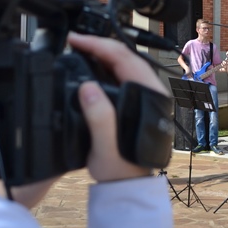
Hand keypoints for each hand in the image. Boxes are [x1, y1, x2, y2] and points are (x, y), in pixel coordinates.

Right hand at [67, 33, 164, 182]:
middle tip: (74, 42)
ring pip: (126, 63)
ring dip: (103, 54)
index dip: (98, 45)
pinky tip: (93, 67)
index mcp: (150, 96)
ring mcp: (148, 95)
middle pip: (126, 56)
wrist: (128, 186)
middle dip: (99, 45)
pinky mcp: (141, 100)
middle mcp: (153, 92)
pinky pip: (124, 74)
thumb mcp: (106, 147)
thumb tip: (88, 87)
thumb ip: (99, 118)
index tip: (76, 41)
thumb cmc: (121, 169)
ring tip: (80, 50)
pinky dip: (107, 66)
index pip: (124, 58)